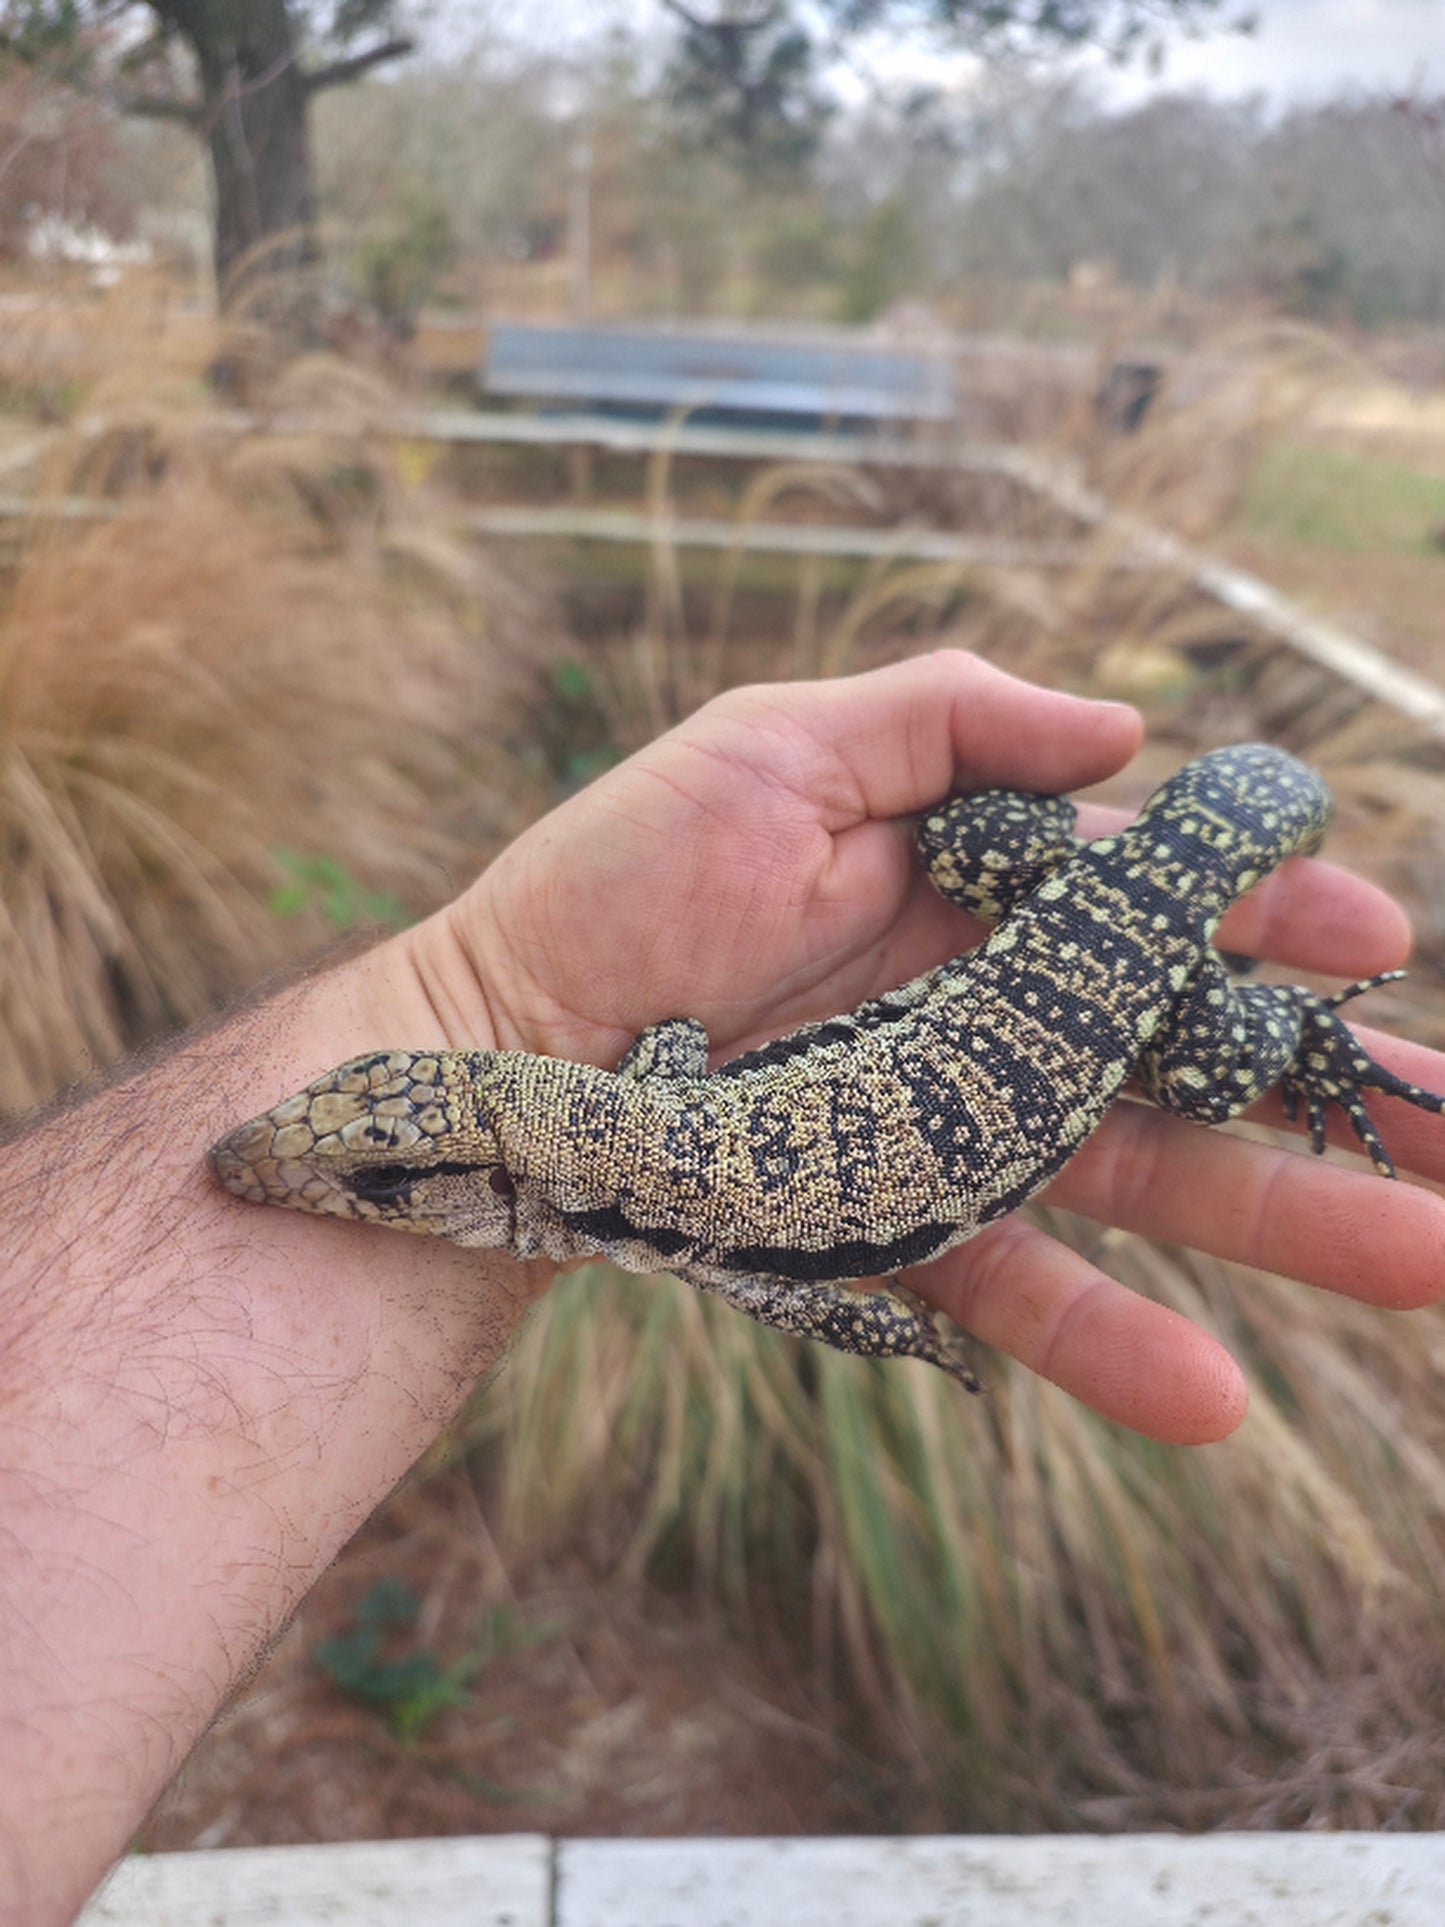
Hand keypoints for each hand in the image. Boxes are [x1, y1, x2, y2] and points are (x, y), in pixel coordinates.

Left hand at [404, 650, 1444, 1443]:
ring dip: (1288, 1225)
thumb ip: (947, 717)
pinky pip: (1018, 1290)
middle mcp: (985, 1010)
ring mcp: (950, 1127)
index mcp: (975, 887)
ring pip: (1146, 1180)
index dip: (1267, 914)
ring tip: (1426, 1262)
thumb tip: (1129, 726)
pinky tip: (1212, 1399)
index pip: (1156, 901)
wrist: (505, 1038)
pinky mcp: (895, 1228)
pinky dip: (1112, 1343)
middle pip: (1188, 1052)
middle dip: (1331, 1088)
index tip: (1374, 935)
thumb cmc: (620, 874)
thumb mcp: (773, 745)